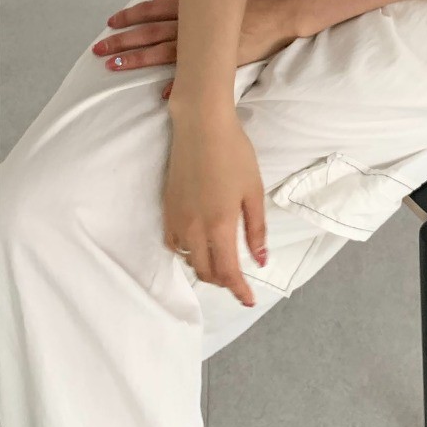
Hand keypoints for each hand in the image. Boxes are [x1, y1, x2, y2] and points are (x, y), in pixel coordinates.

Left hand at [91, 0, 301, 99]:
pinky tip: (162, 95)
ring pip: (164, 51)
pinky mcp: (221, 60)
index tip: (111, 23)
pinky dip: (178, 84)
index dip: (131, 16)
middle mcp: (194, 25)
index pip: (153, 10)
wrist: (282, 15)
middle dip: (122, 40)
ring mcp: (207, 45)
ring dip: (137, 60)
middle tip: (99, 50)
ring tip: (114, 67)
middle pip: (150, 32)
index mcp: (193, 6)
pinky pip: (195, 75)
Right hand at [163, 108, 265, 306]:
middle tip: (239, 278)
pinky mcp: (167, 208)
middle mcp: (194, 228)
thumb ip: (256, 229)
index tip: (249, 300)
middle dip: (224, 281)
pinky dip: (188, 252)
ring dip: (206, 268)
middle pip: (206, 272)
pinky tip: (199, 244)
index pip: (228, 273)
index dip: (239, 291)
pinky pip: (174, 244)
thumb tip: (259, 260)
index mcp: (219, 226)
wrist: (202, 126)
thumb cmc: (234, 154)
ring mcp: (176, 219)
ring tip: (222, 261)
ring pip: (189, 260)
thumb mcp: (254, 191)